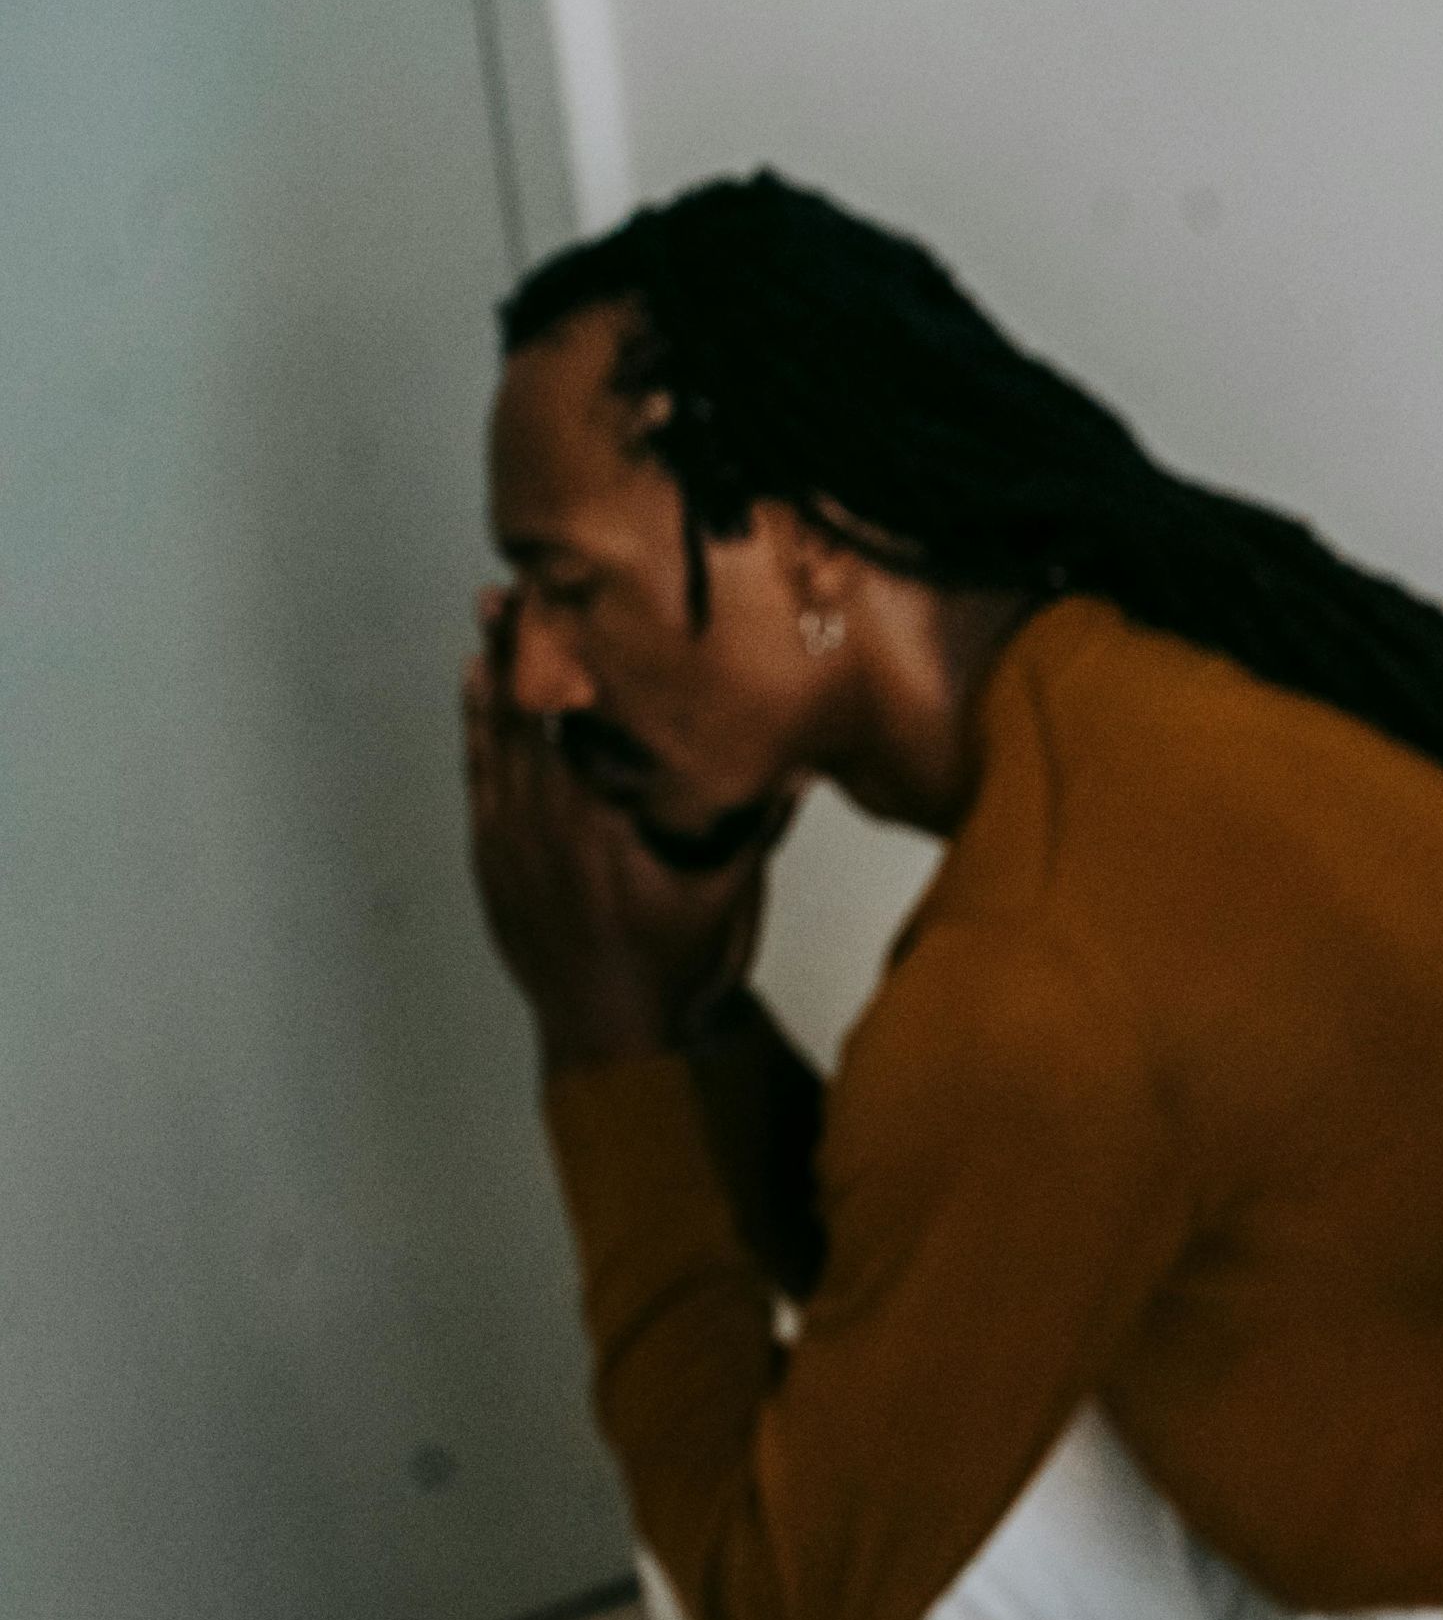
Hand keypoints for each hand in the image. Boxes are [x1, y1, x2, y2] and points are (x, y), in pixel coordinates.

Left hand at [462, 594, 777, 1070]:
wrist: (617, 1036)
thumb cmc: (675, 969)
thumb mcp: (732, 893)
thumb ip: (755, 826)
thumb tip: (790, 768)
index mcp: (602, 822)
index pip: (576, 717)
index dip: (565, 653)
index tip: (564, 599)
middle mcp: (545, 823)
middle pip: (527, 712)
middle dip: (523, 644)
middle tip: (515, 583)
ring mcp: (511, 841)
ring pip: (494, 737)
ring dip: (491, 674)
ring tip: (487, 615)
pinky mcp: (494, 860)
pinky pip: (478, 777)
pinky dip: (475, 729)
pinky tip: (474, 693)